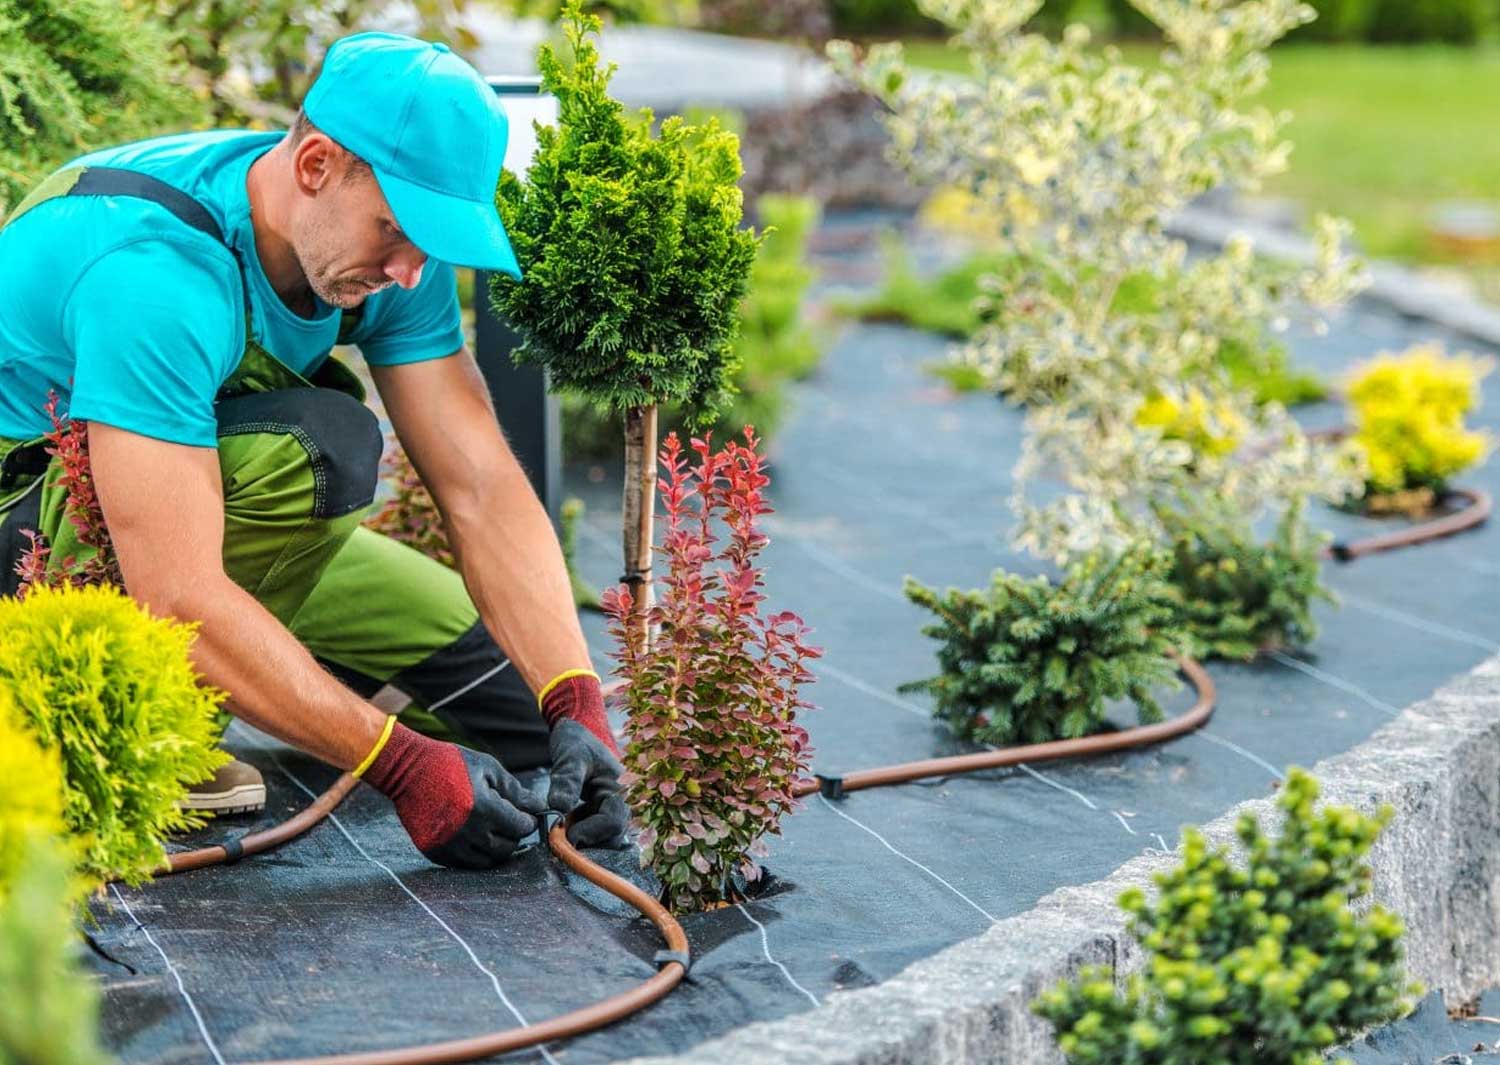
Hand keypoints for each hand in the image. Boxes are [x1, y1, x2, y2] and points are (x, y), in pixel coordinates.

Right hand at [363, 721, 544, 868]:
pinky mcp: (435, 852)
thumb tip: (537, 806)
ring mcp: (450, 845)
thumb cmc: (451, 763)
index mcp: (484, 808)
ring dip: (496, 848)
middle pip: (506, 848)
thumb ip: (514, 790)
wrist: (407, 770)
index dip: (528, 822)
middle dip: (514, 836)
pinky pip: (464, 864)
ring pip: (487, 861)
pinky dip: (475, 854)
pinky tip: (475, 837)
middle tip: (511, 823)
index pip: (520, 828)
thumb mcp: (487, 768)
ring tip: (494, 830)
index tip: (527, 816)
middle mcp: (467, 832)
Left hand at [546, 720, 628, 848]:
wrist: (579, 734)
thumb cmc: (577, 742)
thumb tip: (557, 810)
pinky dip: (581, 833)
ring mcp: (613, 810)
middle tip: (560, 834)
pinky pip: (597, 834)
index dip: (589, 832)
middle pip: (612, 837)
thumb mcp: (570, 757)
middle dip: (586, 840)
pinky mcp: (603, 814)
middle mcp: (622, 803)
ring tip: (563, 824)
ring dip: (583, 838)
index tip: (564, 834)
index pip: (613, 822)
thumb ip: (566, 782)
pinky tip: (567, 821)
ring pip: (605, 839)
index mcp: (620, 788)